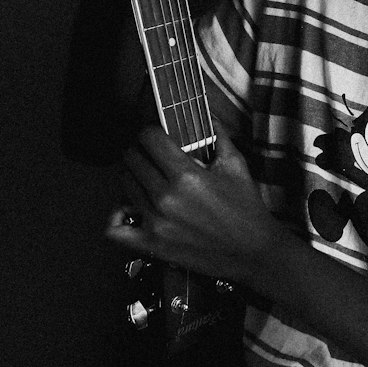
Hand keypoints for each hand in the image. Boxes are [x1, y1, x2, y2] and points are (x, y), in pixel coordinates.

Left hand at [106, 117, 279, 285]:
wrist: (252, 252)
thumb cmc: (246, 207)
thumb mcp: (236, 165)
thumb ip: (219, 135)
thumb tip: (207, 115)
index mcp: (187, 175)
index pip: (149, 139)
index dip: (151, 131)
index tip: (157, 134)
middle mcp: (166, 197)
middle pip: (132, 159)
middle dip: (140, 150)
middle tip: (151, 153)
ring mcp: (155, 222)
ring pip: (124, 185)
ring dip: (132, 175)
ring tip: (147, 176)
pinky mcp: (151, 244)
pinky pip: (114, 228)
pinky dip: (116, 215)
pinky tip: (129, 207)